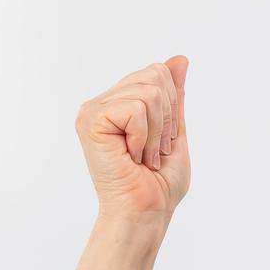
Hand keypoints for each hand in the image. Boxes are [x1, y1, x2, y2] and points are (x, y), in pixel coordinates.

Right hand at [75, 56, 190, 221]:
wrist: (146, 211)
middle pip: (155, 76)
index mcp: (119, 104)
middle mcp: (102, 103)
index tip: (162, 142)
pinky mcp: (90, 121)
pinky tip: (131, 156)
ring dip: (157, 132)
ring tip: (142, 155)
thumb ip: (174, 95)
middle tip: (153, 150)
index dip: (172, 108)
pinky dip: (144, 137)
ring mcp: (93, 111)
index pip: (158, 73)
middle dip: (167, 118)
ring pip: (149, 92)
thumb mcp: (175, 130)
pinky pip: (136, 109)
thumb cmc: (159, 182)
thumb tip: (180, 58)